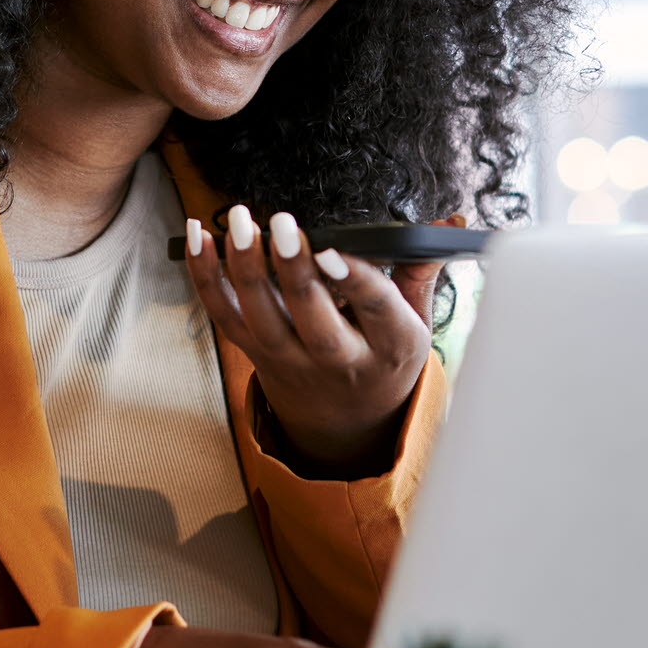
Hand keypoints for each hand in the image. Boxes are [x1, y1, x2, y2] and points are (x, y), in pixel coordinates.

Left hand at [184, 205, 434, 473]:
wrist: (348, 425)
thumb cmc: (385, 360)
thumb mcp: (415, 325)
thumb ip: (419, 271)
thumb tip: (447, 222)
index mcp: (390, 348)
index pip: (375, 311)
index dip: (354, 281)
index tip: (332, 249)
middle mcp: (338, 361)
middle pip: (312, 320)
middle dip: (295, 271)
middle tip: (284, 224)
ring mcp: (291, 361)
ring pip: (262, 317)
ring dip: (245, 267)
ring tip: (242, 222)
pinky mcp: (255, 355)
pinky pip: (225, 316)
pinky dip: (206, 276)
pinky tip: (200, 235)